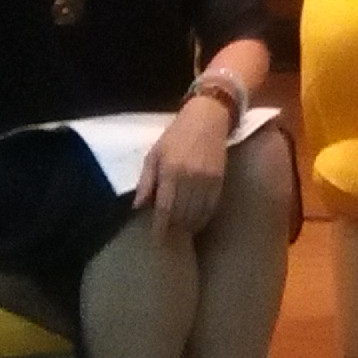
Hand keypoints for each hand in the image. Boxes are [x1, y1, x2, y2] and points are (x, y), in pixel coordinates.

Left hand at [137, 92, 231, 239]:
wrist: (208, 117)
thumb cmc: (176, 135)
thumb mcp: (155, 154)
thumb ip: (146, 181)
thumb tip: (137, 207)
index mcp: (170, 170)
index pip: (164, 207)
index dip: (160, 227)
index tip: (156, 239)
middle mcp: (189, 177)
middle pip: (182, 213)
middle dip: (174, 229)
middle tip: (169, 237)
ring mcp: (207, 179)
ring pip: (198, 212)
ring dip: (189, 225)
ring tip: (182, 231)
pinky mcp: (220, 179)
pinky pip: (212, 205)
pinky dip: (204, 217)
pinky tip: (198, 221)